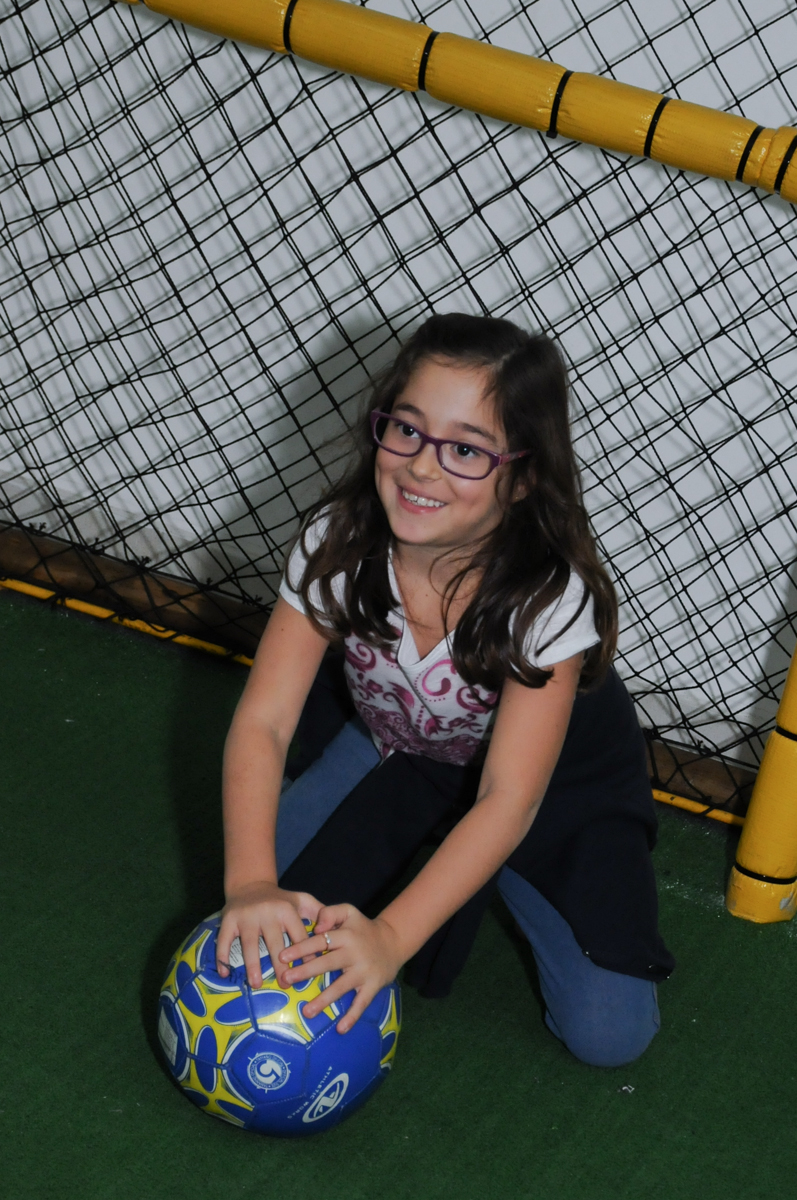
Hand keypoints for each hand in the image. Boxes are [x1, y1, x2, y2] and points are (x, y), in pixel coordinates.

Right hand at [217, 880, 321, 989]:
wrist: (250, 884)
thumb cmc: (280, 899)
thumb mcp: (302, 900)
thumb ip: (320, 912)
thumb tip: (336, 930)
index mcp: (287, 909)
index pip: (297, 936)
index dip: (305, 954)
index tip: (309, 972)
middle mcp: (267, 912)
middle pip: (274, 943)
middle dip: (280, 966)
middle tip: (285, 985)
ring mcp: (247, 916)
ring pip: (249, 945)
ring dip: (253, 966)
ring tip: (257, 984)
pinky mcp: (229, 919)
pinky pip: (224, 941)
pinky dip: (223, 958)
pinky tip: (225, 974)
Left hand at [278, 904, 403, 1033]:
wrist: (394, 941)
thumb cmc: (363, 928)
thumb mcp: (349, 912)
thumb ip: (330, 913)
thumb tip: (315, 927)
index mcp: (346, 935)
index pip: (321, 941)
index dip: (301, 948)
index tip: (282, 957)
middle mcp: (354, 953)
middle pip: (327, 963)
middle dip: (306, 971)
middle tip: (286, 979)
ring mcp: (364, 971)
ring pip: (342, 986)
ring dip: (324, 1000)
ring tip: (307, 1012)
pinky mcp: (373, 986)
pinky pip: (362, 1003)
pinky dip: (352, 1016)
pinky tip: (340, 1029)